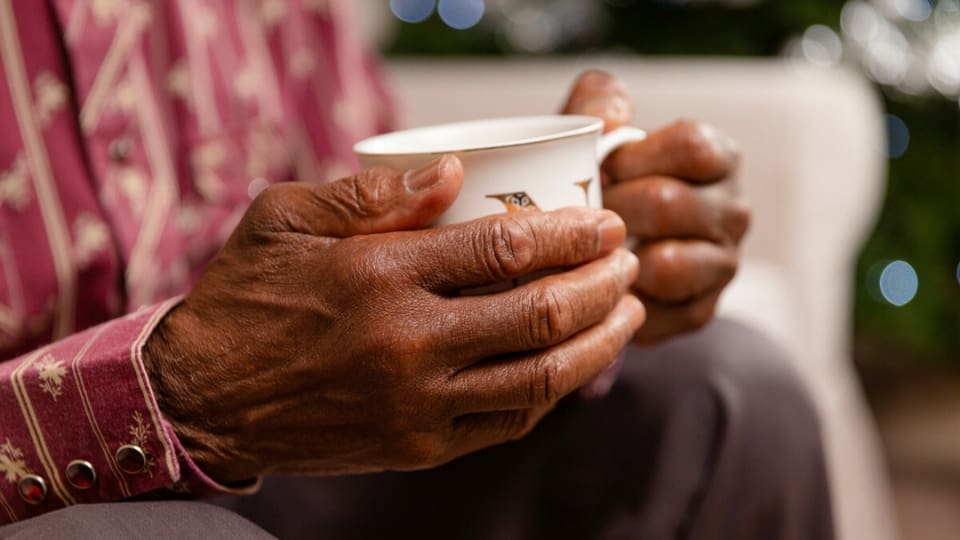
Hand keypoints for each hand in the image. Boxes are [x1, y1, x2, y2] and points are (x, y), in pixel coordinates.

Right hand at [144, 155, 643, 483]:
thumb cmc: (245, 297)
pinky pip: (508, 422)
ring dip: (599, 344)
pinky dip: (554, 392)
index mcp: (380, 274)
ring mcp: (417, 403)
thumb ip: (371, 193)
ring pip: (540, 378)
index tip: (605, 222)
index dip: (573, 233)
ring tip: (629, 314)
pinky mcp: (418, 447)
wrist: (204, 398)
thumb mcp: (285, 219)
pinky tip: (575, 364)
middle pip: (541, 314)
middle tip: (629, 263)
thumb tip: (455, 171)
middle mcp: (408, 342)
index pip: (507, 247)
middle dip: (604, 285)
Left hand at [564, 70, 749, 344]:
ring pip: (668, 265)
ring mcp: (722, 264)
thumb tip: (606, 122)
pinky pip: (657, 312)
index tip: (598, 167)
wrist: (593, 250)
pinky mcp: (701, 310)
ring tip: (585, 252)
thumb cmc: (597, 180)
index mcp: (717, 158)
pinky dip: (618, 302)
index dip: (635, 157)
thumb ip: (597, 104)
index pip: (692, 146)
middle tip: (576, 216)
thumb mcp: (593, 131)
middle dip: (611, 209)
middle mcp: (732, 210)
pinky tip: (597, 291)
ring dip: (615, 258)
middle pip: (670, 204)